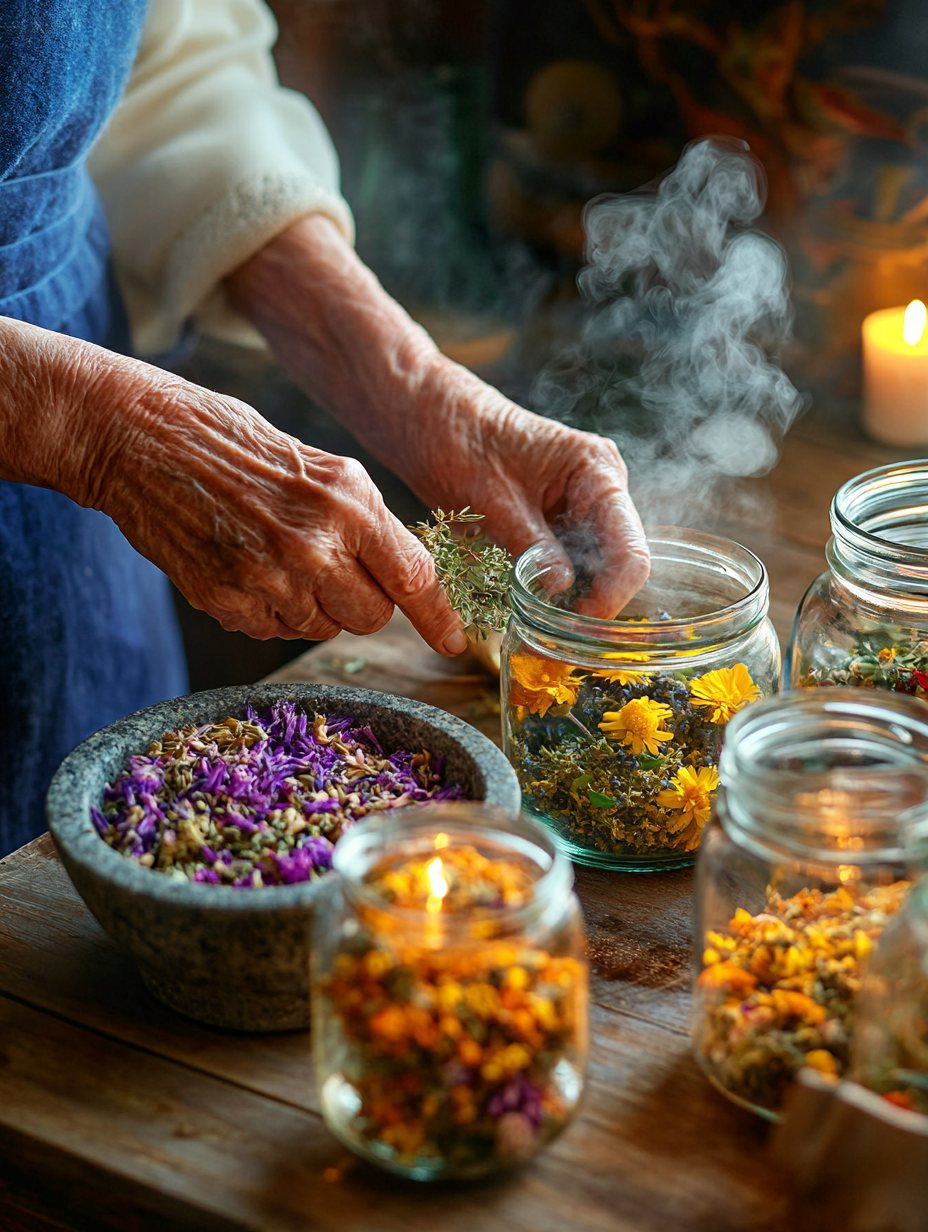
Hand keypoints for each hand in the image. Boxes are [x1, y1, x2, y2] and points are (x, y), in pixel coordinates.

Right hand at [0, 319, 466, 650]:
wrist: (140, 438)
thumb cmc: (233, 443)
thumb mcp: (319, 466)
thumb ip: (364, 523)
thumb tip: (400, 578)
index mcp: (350, 501)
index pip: (414, 577)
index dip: (437, 616)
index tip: (453, 641)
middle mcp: (317, 545)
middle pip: (371, 617)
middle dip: (360, 603)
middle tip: (329, 567)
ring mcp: (270, 579)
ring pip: (321, 628)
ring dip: (310, 605)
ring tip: (274, 555)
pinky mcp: (228, 602)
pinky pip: (273, 631)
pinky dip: (267, 610)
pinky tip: (244, 566)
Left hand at [386, 356, 649, 617]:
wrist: (424, 415)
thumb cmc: (455, 438)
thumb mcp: (490, 499)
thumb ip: (531, 546)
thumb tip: (561, 593)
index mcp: (597, 471)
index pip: (629, 550)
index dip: (609, 598)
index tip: (575, 630)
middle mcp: (600, 490)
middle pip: (616, 567)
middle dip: (590, 611)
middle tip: (553, 653)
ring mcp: (579, 507)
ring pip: (592, 573)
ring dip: (570, 609)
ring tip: (539, 643)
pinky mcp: (554, 523)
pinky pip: (565, 567)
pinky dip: (551, 595)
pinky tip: (529, 618)